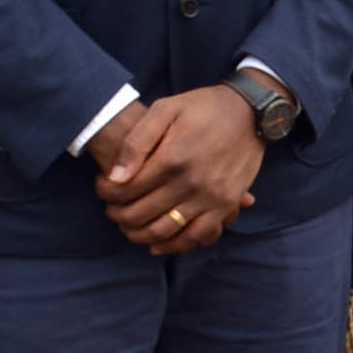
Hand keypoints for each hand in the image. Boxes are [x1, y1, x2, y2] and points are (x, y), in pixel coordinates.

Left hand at [97, 85, 266, 255]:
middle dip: (117, 215)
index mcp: (172, 158)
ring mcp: (211, 198)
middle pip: (141, 214)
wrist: (251, 112)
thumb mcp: (165, 109)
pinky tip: (158, 244)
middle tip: (111, 208)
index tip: (102, 186)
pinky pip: (198, 236)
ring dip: (139, 234)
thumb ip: (137, 142)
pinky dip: (175, 246)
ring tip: (129, 225)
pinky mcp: (226, 205)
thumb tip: (116, 177)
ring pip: (164, 231)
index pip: (126, 190)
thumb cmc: (203, 107)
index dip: (106, 193)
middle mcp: (191, 183)